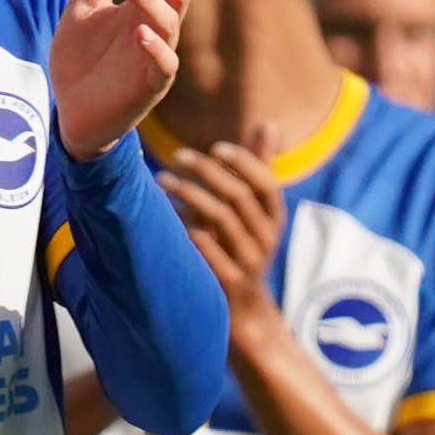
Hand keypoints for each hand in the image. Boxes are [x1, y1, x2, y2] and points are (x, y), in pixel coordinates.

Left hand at [51, 0, 192, 157]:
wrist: (68, 111)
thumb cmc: (81, 59)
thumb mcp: (83, 8)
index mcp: (146, 9)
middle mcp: (157, 30)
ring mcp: (155, 58)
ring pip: (171, 24)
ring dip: (153, 1)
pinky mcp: (148, 87)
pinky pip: (162, 66)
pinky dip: (154, 48)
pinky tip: (139, 32)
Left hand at [156, 142, 286, 334]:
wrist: (244, 311)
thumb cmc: (243, 248)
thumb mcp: (255, 212)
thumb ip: (257, 169)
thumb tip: (268, 123)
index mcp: (273, 217)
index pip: (266, 183)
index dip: (244, 163)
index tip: (215, 148)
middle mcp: (265, 237)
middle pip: (239, 197)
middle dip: (207, 173)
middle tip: (177, 155)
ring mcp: (248, 260)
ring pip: (221, 220)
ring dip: (189, 195)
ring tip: (161, 179)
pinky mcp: (227, 281)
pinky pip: (206, 250)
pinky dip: (187, 229)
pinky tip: (165, 215)